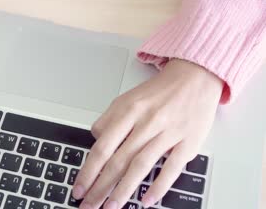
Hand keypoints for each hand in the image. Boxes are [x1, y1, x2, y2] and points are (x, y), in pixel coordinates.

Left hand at [73, 59, 222, 208]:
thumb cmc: (159, 92)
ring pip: (141, 166)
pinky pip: (172, 167)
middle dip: (101, 187)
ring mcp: (168, 132)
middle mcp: (146, 122)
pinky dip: (159, 186)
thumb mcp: (126, 99)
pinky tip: (147, 200)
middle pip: (118, 160)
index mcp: (128, 111)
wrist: (194, 77)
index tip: (80, 187)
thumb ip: (108, 119)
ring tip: (111, 207)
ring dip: (124, 190)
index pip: (102, 147)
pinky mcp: (188, 141)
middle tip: (90, 205)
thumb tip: (94, 139)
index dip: (89, 170)